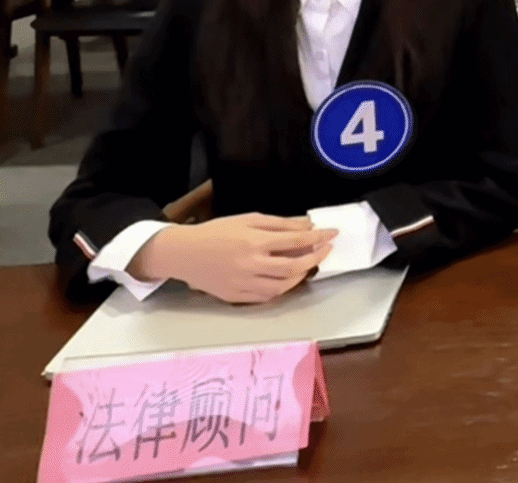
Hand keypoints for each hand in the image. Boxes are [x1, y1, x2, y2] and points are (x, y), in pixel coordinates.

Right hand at [129, 214, 335, 303]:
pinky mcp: (236, 297)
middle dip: (316, 258)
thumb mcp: (249, 220)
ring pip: (283, 286)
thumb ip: (280, 224)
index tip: (332, 233)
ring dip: (301, 275)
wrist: (184, 253)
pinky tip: (287, 278)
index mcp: (255, 242)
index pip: (297, 240)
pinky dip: (282, 289)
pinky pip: (266, 297)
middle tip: (325, 250)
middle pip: (294, 267)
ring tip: (308, 264)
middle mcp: (251, 265)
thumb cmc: (217, 231)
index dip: (319, 237)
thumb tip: (307, 225)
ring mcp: (244, 284)